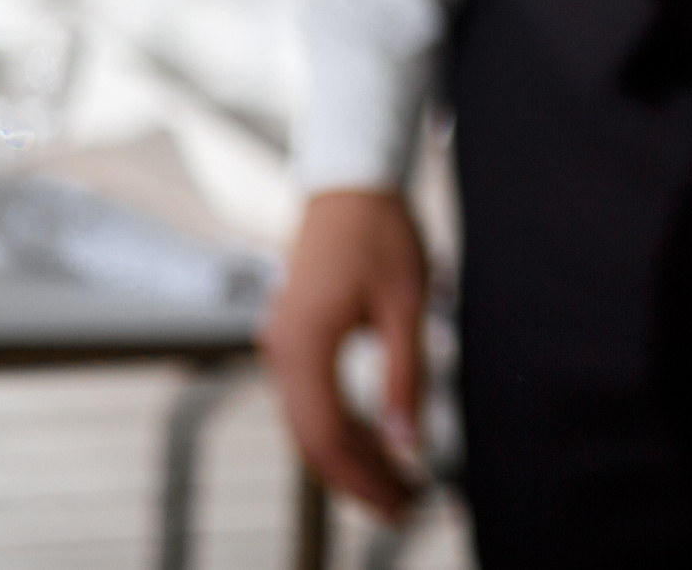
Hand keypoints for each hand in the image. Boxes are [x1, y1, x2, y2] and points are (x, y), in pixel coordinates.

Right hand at [261, 189, 427, 519]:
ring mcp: (281, 347)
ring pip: (309, 425)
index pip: (329, 435)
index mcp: (305, 345)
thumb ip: (407, 374)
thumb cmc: (383, 234)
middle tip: (408, 508)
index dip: (366, 476)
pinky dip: (343, 430)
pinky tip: (381, 443)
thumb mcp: (408, 303)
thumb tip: (410, 442)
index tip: (407, 501)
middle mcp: (281, 352)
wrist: (349, 183)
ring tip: (400, 484)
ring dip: (352, 458)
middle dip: (359, 480)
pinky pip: (311, 401)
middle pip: (313, 440)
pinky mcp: (292, 341)